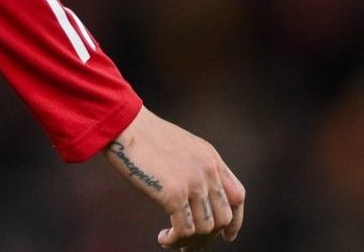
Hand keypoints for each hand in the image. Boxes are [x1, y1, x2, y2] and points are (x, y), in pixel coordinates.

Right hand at [100, 106, 246, 247]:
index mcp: (211, 158)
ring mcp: (193, 183)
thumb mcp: (180, 146)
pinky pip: (184, 230)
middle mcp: (208, 171)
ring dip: (189, 242)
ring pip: (205, 228)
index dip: (235, 221)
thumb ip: (194, 166)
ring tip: (171, 241)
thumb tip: (193, 195)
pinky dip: (174, 240)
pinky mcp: (174, 194)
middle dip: (208, 237)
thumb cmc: (143, 135)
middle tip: (190, 245)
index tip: (227, 236)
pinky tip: (163, 238)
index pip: (237, 195)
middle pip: (223, 217)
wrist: (126, 125)